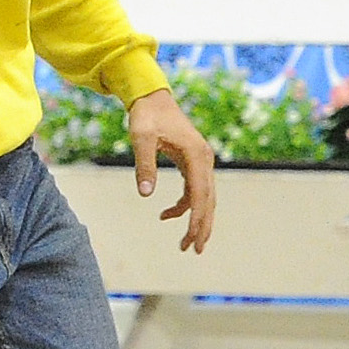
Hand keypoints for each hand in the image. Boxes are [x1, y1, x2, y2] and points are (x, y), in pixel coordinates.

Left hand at [127, 88, 215, 252]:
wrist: (152, 98)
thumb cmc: (146, 116)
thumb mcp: (141, 138)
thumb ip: (144, 165)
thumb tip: (145, 194)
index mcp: (197, 156)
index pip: (200, 195)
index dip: (197, 219)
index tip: (193, 240)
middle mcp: (204, 160)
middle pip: (208, 201)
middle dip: (201, 227)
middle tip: (192, 251)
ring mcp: (201, 162)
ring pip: (203, 198)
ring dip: (194, 220)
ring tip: (183, 244)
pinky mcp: (193, 163)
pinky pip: (193, 190)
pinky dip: (183, 205)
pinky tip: (165, 214)